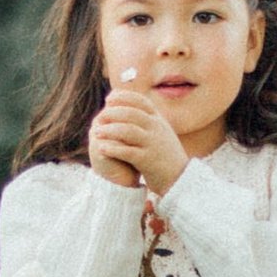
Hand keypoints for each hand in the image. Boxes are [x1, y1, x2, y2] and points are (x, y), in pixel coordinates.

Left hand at [89, 72, 188, 193]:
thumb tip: (130, 108)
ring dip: (109, 130)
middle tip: (100, 117)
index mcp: (159, 120)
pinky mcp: (147, 160)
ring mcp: (152, 144)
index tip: (109, 99)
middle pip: (131, 113)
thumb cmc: (166, 156)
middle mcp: (156, 129)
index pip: (141, 101)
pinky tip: (101, 148)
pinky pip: (127, 152)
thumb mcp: (161, 133)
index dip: (123, 97)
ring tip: (96, 132)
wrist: (180, 178)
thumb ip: (148, 121)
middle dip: (113, 113)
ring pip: (128, 130)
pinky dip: (112, 149)